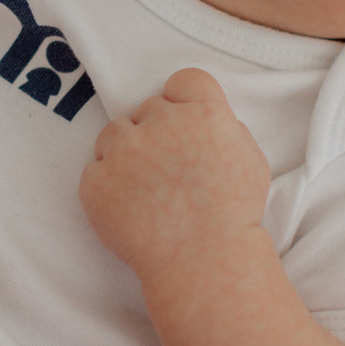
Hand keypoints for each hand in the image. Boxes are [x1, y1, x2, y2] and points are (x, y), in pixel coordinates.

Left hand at [79, 67, 272, 279]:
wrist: (204, 265)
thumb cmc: (233, 218)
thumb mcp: (250, 160)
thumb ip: (224, 128)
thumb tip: (199, 117)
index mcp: (204, 114)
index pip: (183, 80)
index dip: (181, 102)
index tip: (181, 125)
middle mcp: (162, 123)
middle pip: (147, 110)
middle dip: (154, 135)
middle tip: (166, 174)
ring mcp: (125, 151)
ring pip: (113, 135)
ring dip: (124, 155)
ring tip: (145, 193)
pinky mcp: (96, 181)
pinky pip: (94, 171)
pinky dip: (106, 187)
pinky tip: (129, 210)